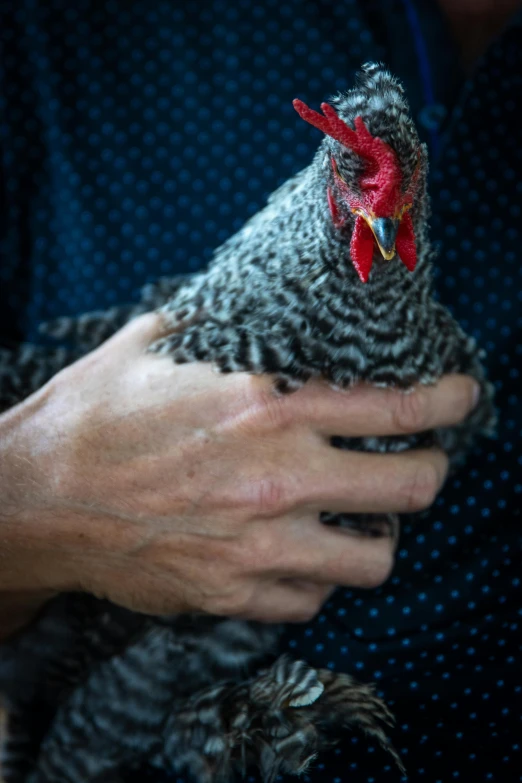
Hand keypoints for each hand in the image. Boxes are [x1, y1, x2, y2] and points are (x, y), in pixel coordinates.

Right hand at [0, 313, 478, 623]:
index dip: (447, 401)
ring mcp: (259, 546)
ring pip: (375, 561)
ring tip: (359, 517)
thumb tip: (256, 306)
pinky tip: (296, 554)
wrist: (34, 497)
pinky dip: (316, 577)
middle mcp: (277, 478)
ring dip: (378, 535)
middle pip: (412, 489)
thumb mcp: (156, 343)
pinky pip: (312, 601)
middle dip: (431, 472)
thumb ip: (221, 324)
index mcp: (267, 406)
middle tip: (420, 463)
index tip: (462, 398)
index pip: (395, 407)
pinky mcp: (232, 593)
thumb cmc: (93, 414)